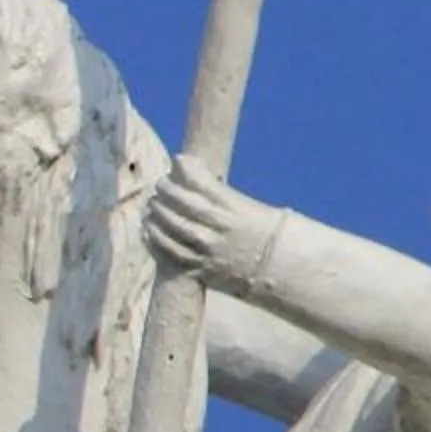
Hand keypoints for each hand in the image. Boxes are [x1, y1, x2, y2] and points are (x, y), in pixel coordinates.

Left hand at [146, 156, 285, 291]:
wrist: (282, 269)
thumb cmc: (264, 232)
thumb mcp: (250, 208)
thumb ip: (221, 194)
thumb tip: (191, 171)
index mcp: (237, 211)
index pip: (203, 185)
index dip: (186, 170)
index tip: (177, 161)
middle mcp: (221, 230)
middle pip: (183, 206)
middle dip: (167, 191)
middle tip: (160, 184)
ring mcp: (209, 251)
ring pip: (172, 229)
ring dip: (156, 214)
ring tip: (151, 206)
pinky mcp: (202, 270)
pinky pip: (170, 254)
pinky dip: (155, 240)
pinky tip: (148, 229)